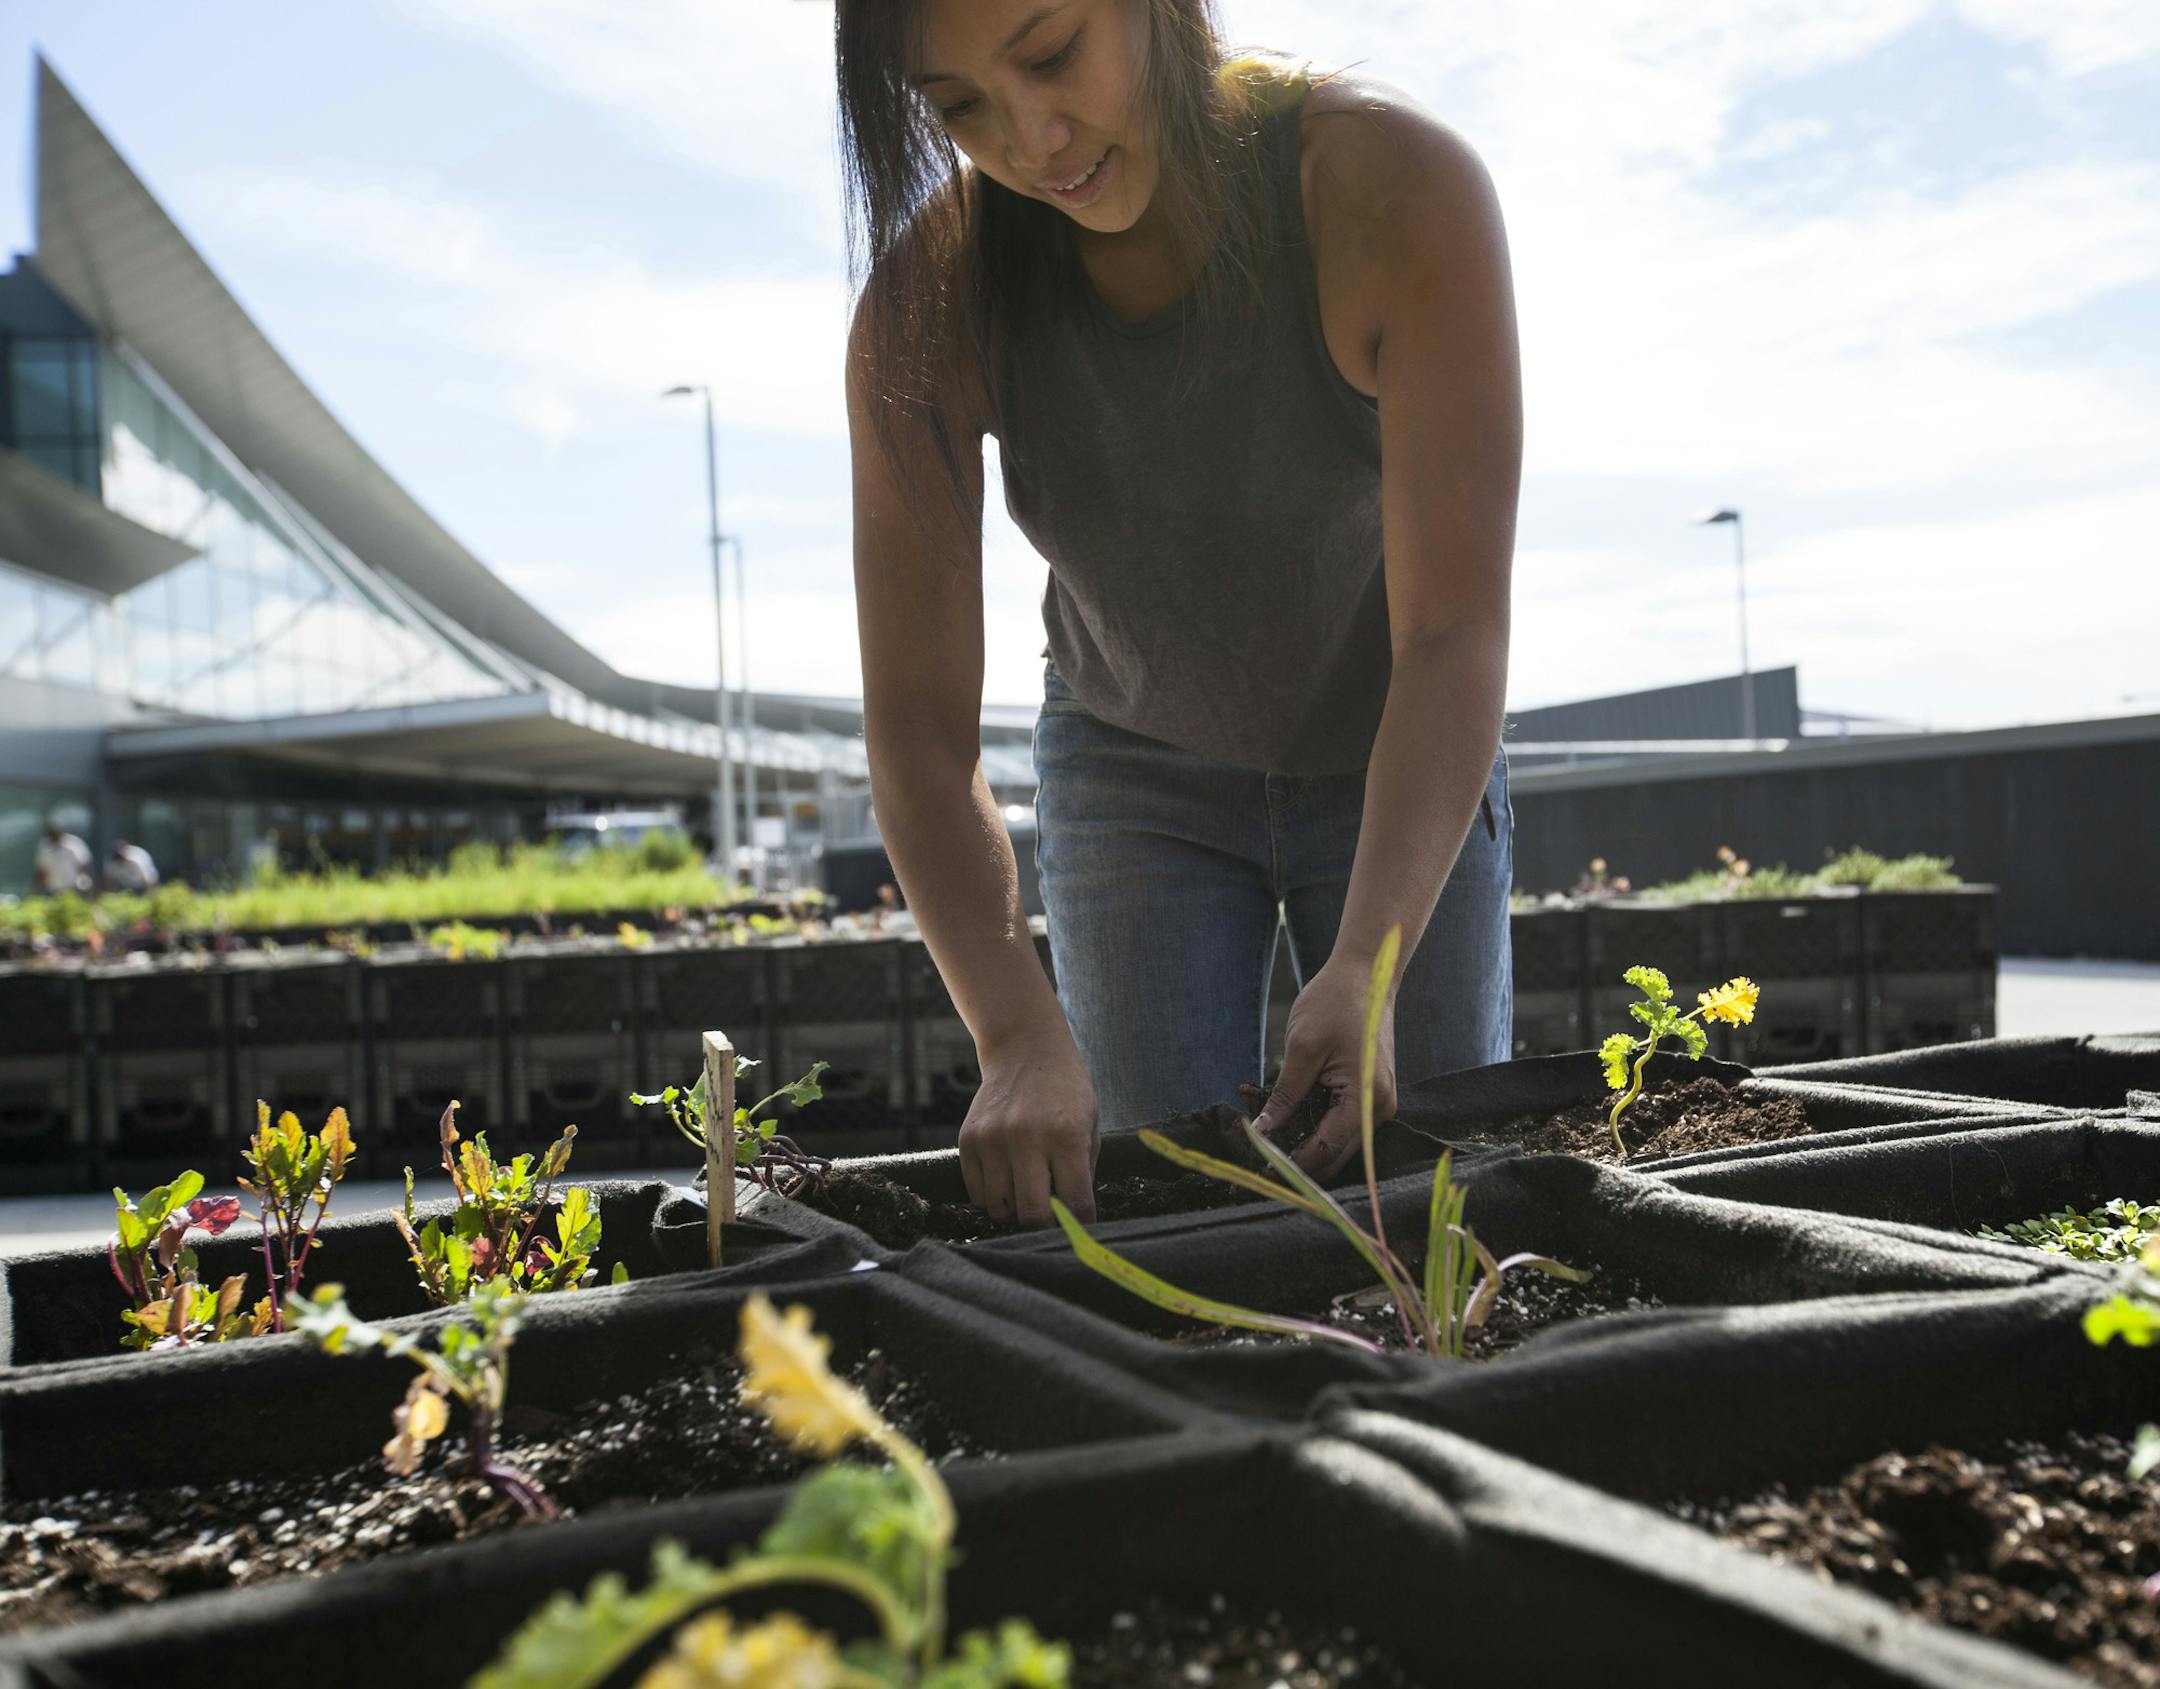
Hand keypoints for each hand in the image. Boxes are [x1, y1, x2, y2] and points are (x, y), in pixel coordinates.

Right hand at [959, 1024, 1099, 1228]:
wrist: (1024, 1050)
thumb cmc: (1065, 1092)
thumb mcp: (1089, 1124)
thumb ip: (1084, 1171)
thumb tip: (1075, 1219)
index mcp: (1066, 1136)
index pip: (1074, 1203)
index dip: (1079, 1222)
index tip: (1079, 1226)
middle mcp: (1027, 1138)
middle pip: (1032, 1215)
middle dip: (1044, 1226)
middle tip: (1050, 1220)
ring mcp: (992, 1139)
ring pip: (1000, 1208)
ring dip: (1014, 1211)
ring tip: (1026, 1194)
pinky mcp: (968, 1140)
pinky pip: (977, 1193)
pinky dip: (992, 1197)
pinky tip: (1006, 1179)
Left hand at [1249, 954, 1398, 1180]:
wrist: (1365, 972)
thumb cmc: (1334, 1002)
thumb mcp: (1302, 1048)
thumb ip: (1284, 1096)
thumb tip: (1263, 1132)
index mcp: (1366, 1100)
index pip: (1326, 1151)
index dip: (1290, 1163)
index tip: (1256, 1164)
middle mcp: (1379, 1110)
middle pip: (1334, 1156)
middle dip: (1293, 1156)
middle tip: (1253, 1149)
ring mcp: (1377, 1104)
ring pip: (1334, 1141)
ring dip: (1299, 1137)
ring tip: (1259, 1116)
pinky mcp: (1369, 1095)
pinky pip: (1338, 1121)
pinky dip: (1310, 1120)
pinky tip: (1280, 1107)